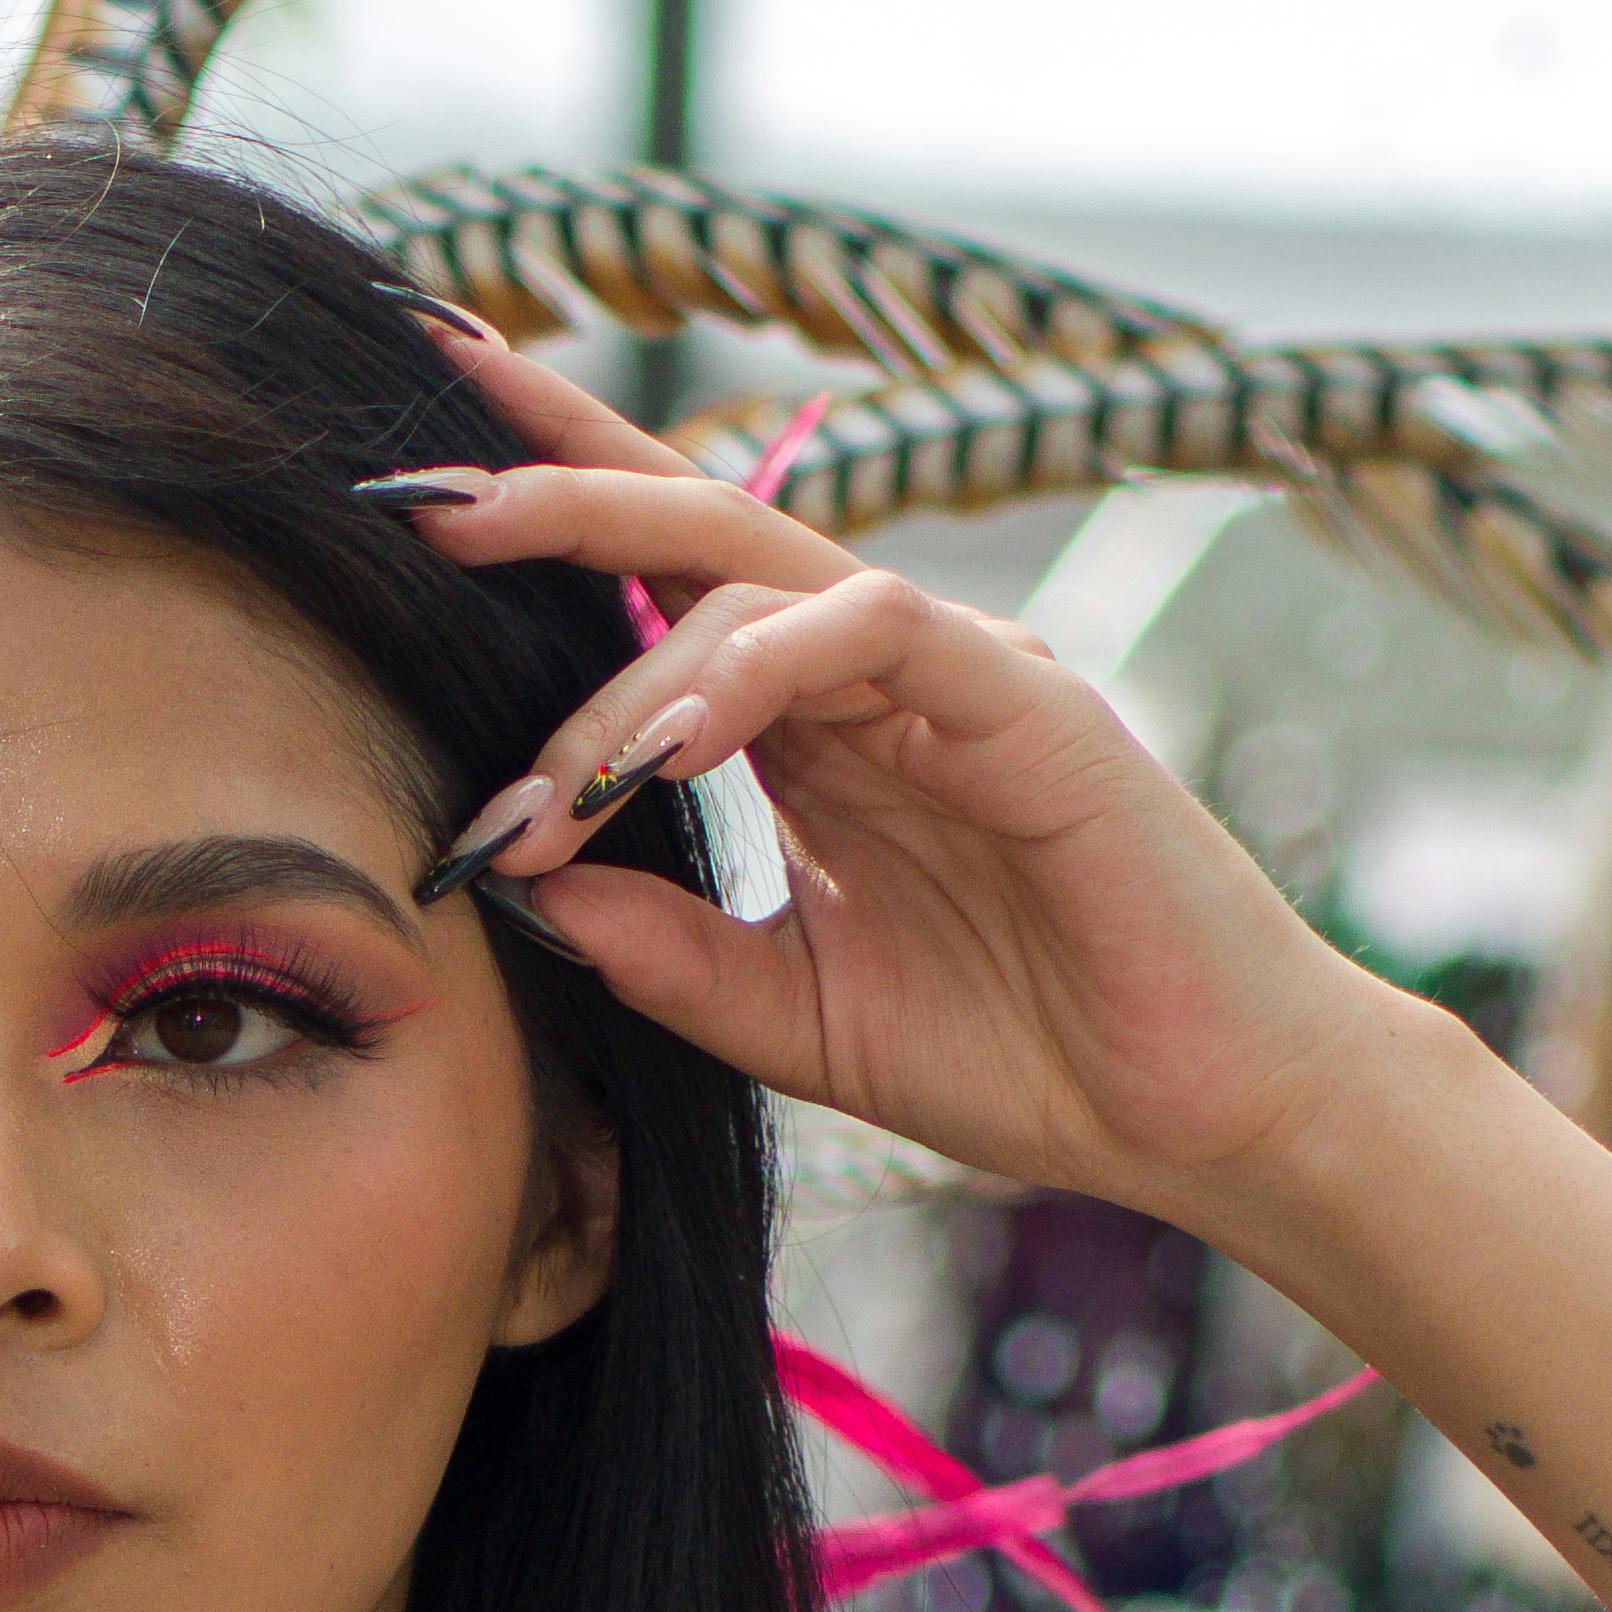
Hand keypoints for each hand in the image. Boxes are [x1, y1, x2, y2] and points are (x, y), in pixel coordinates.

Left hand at [382, 322, 1405, 1227]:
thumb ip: (662, 952)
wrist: (1193, 1117)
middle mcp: (878, 673)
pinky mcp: (1025, 699)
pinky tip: (669, 750)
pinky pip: (872, 632)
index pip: (669, 587)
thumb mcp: (790, 1018)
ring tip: (545, 793)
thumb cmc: (1024, 1056)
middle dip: (556, 494)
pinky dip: (756, 675)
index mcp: (820, 730)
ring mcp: (955, 669)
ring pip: (760, 581)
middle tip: (421, 498)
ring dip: (628, 677)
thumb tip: (517, 886)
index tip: (417, 494)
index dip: (557, 516)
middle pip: (697, 530)